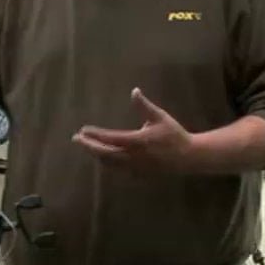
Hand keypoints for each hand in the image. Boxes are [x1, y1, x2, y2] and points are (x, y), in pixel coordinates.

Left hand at [72, 88, 194, 173]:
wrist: (189, 157)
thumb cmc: (174, 134)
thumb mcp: (159, 117)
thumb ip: (144, 105)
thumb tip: (134, 91)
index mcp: (136, 141)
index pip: (109, 138)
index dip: (94, 135)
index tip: (83, 130)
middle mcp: (132, 156)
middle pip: (104, 153)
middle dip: (89, 146)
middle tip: (76, 139)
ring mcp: (135, 167)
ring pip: (110, 163)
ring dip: (97, 155)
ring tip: (87, 147)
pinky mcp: (139, 173)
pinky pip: (118, 169)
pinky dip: (108, 163)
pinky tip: (103, 158)